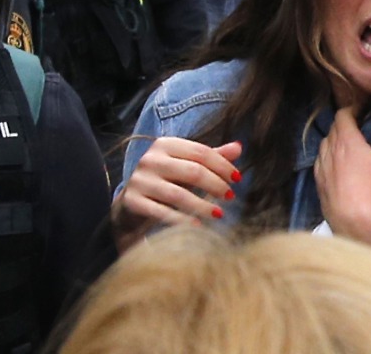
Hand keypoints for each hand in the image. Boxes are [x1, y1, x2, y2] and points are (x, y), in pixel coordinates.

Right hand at [112, 138, 241, 252]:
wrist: (131, 203)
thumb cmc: (166, 180)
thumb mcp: (187, 165)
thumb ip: (211, 157)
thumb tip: (239, 147)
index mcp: (165, 144)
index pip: (200, 152)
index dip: (222, 165)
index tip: (238, 179)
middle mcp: (150, 159)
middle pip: (192, 171)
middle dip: (215, 185)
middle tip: (231, 197)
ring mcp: (139, 180)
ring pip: (178, 194)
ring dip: (202, 205)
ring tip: (219, 214)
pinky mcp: (132, 201)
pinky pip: (161, 212)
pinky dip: (181, 220)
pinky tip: (197, 225)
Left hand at [314, 107, 370, 249]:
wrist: (353, 220)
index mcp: (347, 139)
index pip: (343, 115)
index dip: (351, 109)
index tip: (360, 111)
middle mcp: (330, 149)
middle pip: (333, 128)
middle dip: (344, 123)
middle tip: (357, 127)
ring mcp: (321, 166)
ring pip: (325, 143)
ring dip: (335, 139)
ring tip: (347, 145)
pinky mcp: (318, 182)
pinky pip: (320, 160)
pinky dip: (328, 156)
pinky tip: (336, 164)